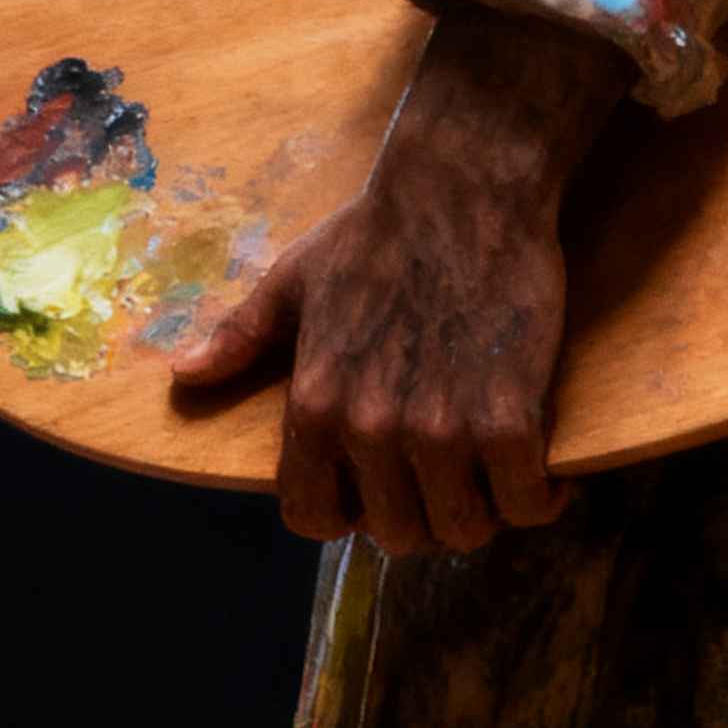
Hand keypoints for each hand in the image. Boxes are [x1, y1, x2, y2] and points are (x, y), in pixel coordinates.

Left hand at [171, 8, 625, 554]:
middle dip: (424, 516)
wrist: (462, 191)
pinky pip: (524, 501)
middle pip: (399, 535)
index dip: (349, 513)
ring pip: (464, 529)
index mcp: (314, 406)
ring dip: (482, 512)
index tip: (379, 491)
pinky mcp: (509, 415)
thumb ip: (240, 338)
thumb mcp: (292, 282)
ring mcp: (442, 428)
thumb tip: (185, 376)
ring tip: (495, 477)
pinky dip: (539, 497)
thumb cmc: (376, 233)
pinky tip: (542, 471)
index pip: (314, 518)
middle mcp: (371, 430)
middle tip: (448, 479)